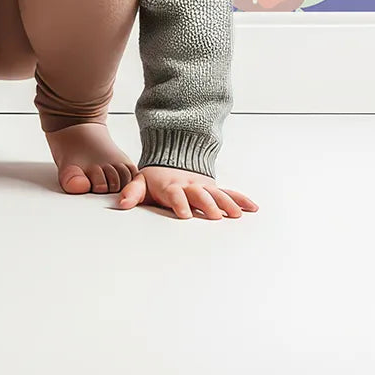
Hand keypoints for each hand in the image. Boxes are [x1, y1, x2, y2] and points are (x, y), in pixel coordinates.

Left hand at [118, 165, 258, 218]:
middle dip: (207, 204)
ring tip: (236, 215)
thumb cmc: (155, 178)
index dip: (179, 203)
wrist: (172, 158)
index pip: (175, 194)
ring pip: (217, 194)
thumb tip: (121, 204)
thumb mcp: (140, 182)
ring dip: (227, 203)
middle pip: (200, 194)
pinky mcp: (213, 188)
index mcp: (171, 185)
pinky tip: (252, 208)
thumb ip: (132, 193)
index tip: (184, 214)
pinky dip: (241, 199)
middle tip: (214, 215)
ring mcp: (203, 186)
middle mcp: (189, 185)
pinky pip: (229, 193)